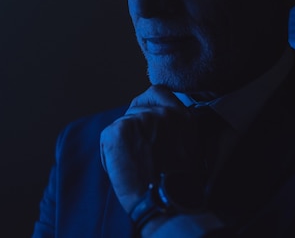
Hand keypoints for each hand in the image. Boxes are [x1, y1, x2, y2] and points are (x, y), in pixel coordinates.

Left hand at [99, 85, 198, 214]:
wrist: (162, 202)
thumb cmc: (175, 185)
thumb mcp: (187, 150)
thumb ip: (172, 129)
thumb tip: (154, 122)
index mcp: (181, 117)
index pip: (157, 92)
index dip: (148, 103)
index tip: (146, 117)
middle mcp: (160, 113)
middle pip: (136, 108)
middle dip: (134, 126)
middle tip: (138, 150)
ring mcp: (138, 119)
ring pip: (121, 124)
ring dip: (123, 141)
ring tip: (133, 164)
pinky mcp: (118, 130)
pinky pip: (107, 138)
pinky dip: (109, 154)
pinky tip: (121, 169)